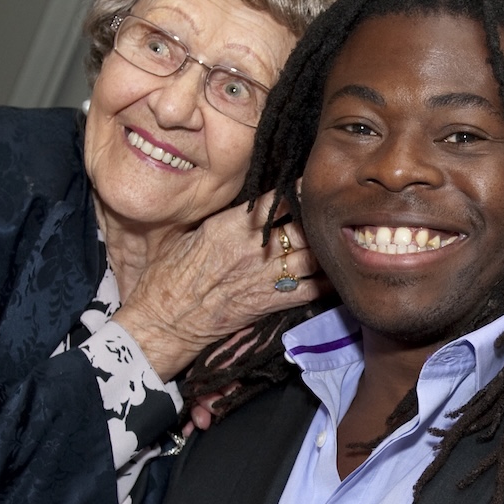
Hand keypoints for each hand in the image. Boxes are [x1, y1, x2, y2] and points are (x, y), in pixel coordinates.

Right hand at [113, 199, 325, 379]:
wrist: (165, 320)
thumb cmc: (168, 276)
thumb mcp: (189, 233)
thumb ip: (222, 218)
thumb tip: (244, 206)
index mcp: (231, 225)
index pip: (276, 200)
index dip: (298, 190)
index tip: (310, 183)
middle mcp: (253, 248)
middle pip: (302, 226)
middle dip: (317, 219)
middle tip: (329, 213)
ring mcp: (266, 276)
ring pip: (313, 256)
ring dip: (327, 247)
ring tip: (337, 239)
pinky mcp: (272, 302)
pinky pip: (313, 289)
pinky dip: (329, 281)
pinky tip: (337, 272)